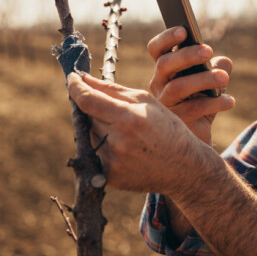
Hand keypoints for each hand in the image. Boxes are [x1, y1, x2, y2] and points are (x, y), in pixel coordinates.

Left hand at [66, 72, 230, 194]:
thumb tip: (83, 79)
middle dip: (94, 109)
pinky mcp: (109, 177)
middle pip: (87, 117)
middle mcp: (117, 141)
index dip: (75, 87)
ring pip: (89, 135)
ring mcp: (111, 161)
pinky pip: (94, 155)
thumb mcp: (146, 102)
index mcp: (128, 118)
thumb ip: (112, 89)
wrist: (184, 169)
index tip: (72, 78)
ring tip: (126, 133)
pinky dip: (103, 148)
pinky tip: (125, 149)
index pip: (87, 100)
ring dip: (99, 128)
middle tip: (114, 111)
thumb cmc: (167, 129)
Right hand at [147, 27, 234, 143]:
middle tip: (208, 51)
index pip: (156, 50)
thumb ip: (218, 70)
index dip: (167, 38)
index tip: (184, 30)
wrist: (198, 140)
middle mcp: (159, 86)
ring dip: (203, 79)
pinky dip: (214, 103)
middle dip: (186, 55)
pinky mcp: (175, 124)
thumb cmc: (201, 105)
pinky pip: (193, 109)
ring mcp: (164, 106)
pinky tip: (230, 100)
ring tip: (225, 77)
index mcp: (164, 71)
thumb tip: (224, 62)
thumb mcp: (212, 85)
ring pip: (178, 87)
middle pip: (164, 65)